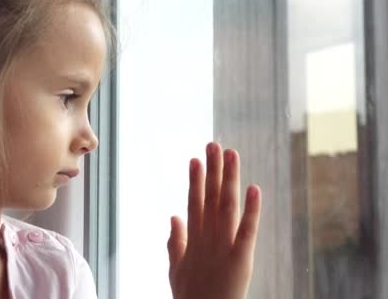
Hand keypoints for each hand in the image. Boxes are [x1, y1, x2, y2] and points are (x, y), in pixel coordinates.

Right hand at [167, 142, 261, 298]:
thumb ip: (175, 242)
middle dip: (212, 170)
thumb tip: (173, 217)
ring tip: (230, 154)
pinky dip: (252, 210)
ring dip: (228, 179)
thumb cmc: (190, 298)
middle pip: (209, 197)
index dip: (196, 180)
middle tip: (214, 144)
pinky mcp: (241, 259)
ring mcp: (223, 246)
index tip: (196, 159)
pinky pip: (248, 230)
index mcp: (193, 239)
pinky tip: (254, 188)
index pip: (195, 203)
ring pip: (226, 206)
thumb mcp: (176, 269)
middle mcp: (207, 238)